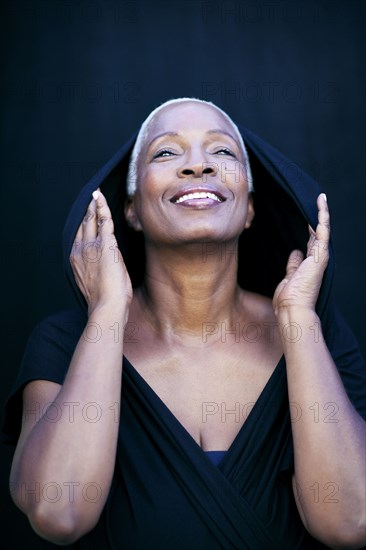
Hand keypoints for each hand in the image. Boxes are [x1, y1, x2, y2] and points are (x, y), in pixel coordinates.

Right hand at [70, 189, 132, 315]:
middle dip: (87, 211)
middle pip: (83, 225)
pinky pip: (103, 219)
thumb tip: (109, 259)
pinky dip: (101, 206)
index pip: (79, 236)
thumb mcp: (97, 280)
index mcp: (76, 260)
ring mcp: (91, 246)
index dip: (83, 224)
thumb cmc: (105, 299)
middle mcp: (80, 250)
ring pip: (91, 220)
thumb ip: (99, 266)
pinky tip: (100, 197)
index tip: (86, 216)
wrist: (106, 306)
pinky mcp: (106, 244)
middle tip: (90, 198)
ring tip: (95, 195)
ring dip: (93, 206)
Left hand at [272, 193, 329, 314]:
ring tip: (321, 198)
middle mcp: (317, 259)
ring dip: (322, 213)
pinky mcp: (320, 256)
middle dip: (318, 216)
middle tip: (318, 200)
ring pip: (323, 230)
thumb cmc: (289, 299)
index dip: (312, 228)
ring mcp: (320, 257)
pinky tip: (321, 204)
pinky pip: (323, 232)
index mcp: (310, 264)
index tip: (309, 217)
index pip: (312, 242)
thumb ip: (293, 264)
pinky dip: (322, 217)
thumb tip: (295, 253)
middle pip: (319, 233)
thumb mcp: (289, 277)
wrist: (292, 309)